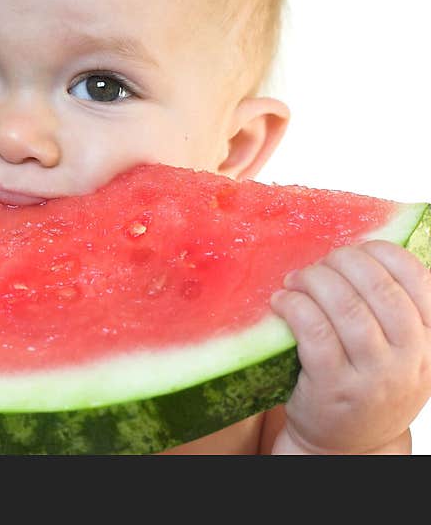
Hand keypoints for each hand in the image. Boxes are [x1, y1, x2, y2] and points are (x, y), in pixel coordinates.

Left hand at [269, 240, 430, 452]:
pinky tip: (281, 302)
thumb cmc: (366, 384)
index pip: (418, 279)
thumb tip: (354, 250)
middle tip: (318, 265)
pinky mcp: (334, 387)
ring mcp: (374, 376)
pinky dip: (294, 307)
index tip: (354, 250)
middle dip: (341, 263)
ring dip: (313, 281)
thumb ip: (390, 308)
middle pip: (378, 287)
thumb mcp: (398, 350)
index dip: (380, 253)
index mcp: (430, 340)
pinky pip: (314, 332)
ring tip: (295, 280)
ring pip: (345, 307)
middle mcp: (410, 358)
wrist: (346, 445)